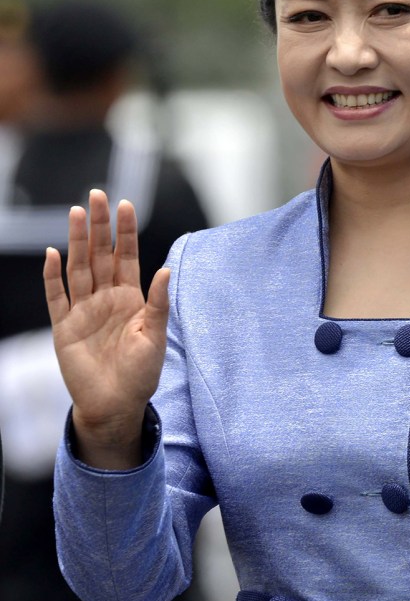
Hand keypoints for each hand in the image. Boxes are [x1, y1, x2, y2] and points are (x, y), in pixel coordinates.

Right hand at [43, 189, 169, 468]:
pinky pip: (56, 298)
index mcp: (130, 298)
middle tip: (97, 195)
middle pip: (100, 254)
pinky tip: (53, 254)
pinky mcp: (65, 328)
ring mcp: (83, 311)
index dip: (126, 232)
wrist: (116, 406)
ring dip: (77, 241)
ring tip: (76, 213)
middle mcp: (105, 299)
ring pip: (78, 268)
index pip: (127, 256)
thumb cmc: (141, 373)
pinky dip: (53, 276)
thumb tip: (166, 270)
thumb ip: (158, 303)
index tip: (126, 204)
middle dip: (99, 226)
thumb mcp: (155, 337)